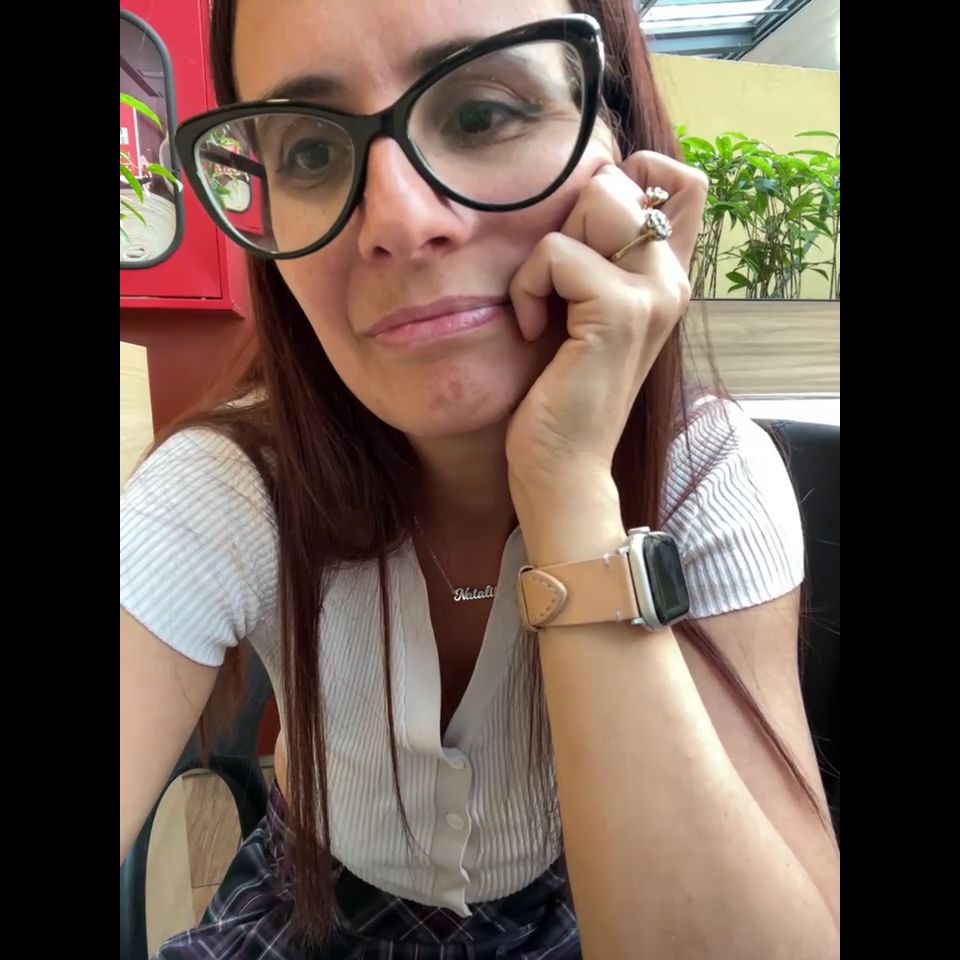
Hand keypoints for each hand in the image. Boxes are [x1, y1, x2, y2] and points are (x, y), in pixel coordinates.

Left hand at [505, 151, 706, 513]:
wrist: (563, 466)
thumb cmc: (561, 393)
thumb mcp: (583, 314)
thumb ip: (598, 259)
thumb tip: (579, 198)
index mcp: (666, 277)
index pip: (682, 182)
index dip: (628, 179)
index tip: (584, 236)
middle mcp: (671, 279)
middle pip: (623, 180)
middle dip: (569, 222)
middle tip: (558, 288)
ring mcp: (652, 293)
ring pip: (597, 201)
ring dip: (546, 254)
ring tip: (545, 308)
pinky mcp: (620, 311)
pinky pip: (557, 253)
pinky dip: (528, 287)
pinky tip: (534, 330)